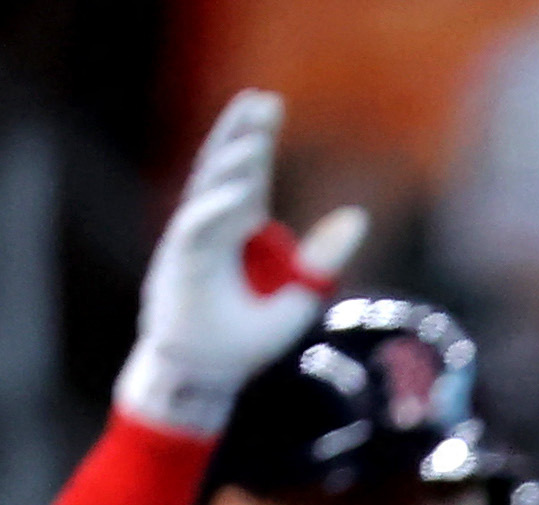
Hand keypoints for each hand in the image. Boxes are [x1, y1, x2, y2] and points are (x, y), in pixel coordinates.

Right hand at [114, 93, 365, 438]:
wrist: (210, 369)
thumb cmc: (247, 334)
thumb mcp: (302, 292)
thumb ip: (325, 255)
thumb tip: (357, 216)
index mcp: (240, 226)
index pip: (250, 172)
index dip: (258, 137)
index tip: (270, 102)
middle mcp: (215, 225)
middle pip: (227, 168)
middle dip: (242, 134)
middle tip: (261, 100)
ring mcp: (194, 239)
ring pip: (210, 190)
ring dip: (230, 163)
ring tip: (254, 138)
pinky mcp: (181, 262)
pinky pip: (198, 228)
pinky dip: (217, 210)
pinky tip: (238, 196)